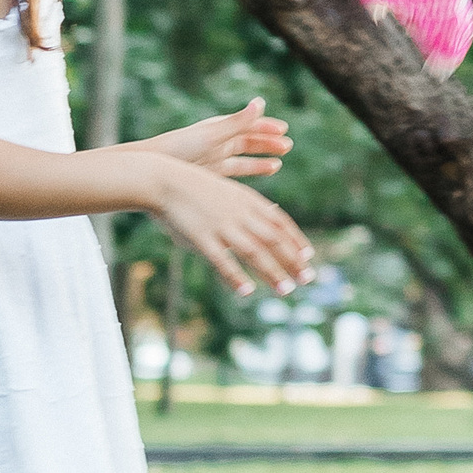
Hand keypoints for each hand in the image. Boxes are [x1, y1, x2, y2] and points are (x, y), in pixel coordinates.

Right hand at [145, 150, 315, 298]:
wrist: (164, 181)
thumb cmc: (197, 188)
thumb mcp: (230, 191)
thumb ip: (251, 205)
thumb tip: (274, 212)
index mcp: (248, 201)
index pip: (280, 222)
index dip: (296, 240)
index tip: (308, 256)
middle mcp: (240, 213)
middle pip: (273, 239)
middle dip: (292, 260)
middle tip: (307, 278)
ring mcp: (222, 226)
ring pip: (254, 252)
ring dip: (272, 272)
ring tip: (285, 290)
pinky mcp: (202, 239)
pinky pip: (222, 261)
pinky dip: (235, 277)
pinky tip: (246, 291)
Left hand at [158, 97, 291, 181]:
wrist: (153, 170)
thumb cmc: (180, 148)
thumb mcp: (213, 135)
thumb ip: (238, 122)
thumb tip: (261, 102)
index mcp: (218, 128)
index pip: (246, 125)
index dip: (265, 127)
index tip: (284, 130)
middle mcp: (217, 142)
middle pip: (247, 141)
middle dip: (267, 143)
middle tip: (287, 146)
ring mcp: (213, 159)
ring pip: (243, 159)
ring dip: (261, 160)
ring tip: (278, 164)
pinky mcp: (209, 176)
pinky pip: (234, 174)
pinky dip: (248, 174)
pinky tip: (255, 181)